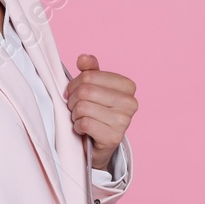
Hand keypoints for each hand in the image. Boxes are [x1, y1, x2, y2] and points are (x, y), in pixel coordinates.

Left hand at [64, 54, 137, 171]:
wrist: (98, 145)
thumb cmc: (96, 112)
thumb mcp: (94, 88)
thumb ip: (90, 71)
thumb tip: (83, 58)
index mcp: (127, 86)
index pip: (89, 76)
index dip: (75, 84)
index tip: (75, 93)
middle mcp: (130, 102)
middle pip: (85, 91)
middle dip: (73, 100)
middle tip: (75, 108)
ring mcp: (124, 121)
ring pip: (83, 107)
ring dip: (75, 114)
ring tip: (81, 118)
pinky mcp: (114, 137)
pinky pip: (85, 123)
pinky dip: (78, 127)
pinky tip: (84, 130)